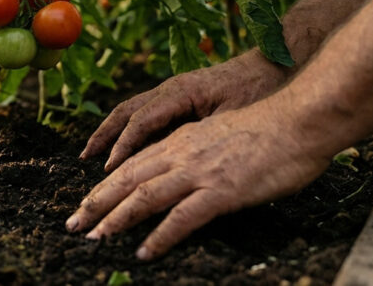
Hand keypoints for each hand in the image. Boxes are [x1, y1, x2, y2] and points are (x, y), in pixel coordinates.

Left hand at [67, 98, 329, 258]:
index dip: (106, 186)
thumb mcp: (221, 136)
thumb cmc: (271, 130)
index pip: (133, 165)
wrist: (300, 120)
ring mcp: (200, 172)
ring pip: (144, 196)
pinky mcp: (221, 190)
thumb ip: (197, 152)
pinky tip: (144, 252)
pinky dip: (160, 237)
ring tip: (94, 238)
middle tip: (72, 225)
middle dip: (96, 203)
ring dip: (115, 219)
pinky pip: (182, 217)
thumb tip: (183, 172)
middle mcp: (182, 154)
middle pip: (128, 179)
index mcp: (182, 141)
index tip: (86, 203)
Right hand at [81, 49, 288, 170]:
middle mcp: (170, 89)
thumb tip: (180, 162)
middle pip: (126, 112)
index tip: (109, 170)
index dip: (123, 146)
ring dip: (111, 132)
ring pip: (132, 111)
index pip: (141, 121)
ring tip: (93, 154)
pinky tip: (125, 147)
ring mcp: (174, 92)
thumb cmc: (258, 91)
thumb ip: (204, 136)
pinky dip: (129, 130)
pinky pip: (146, 113)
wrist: (276, 63)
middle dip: (104, 136)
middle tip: (84, 159)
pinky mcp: (181, 97)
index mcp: (180, 93)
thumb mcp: (234, 117)